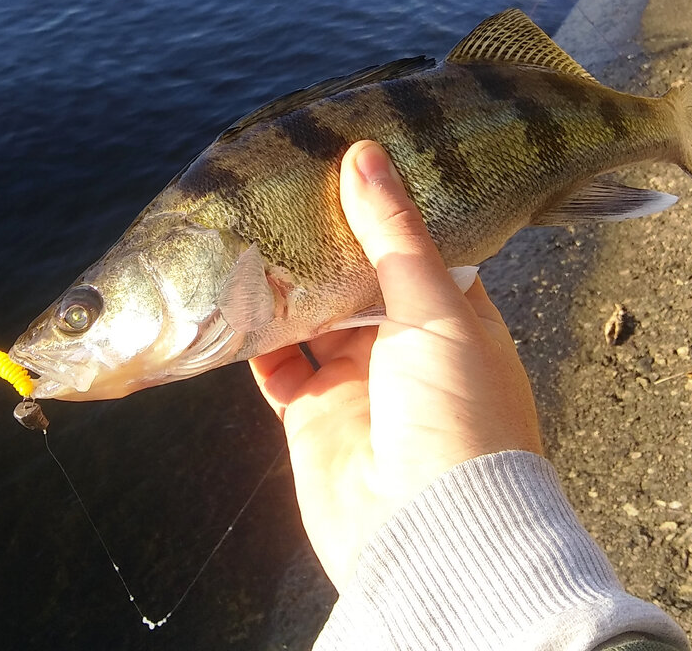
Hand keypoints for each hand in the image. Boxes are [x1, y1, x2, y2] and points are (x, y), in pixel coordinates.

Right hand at [250, 140, 542, 591]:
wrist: (432, 537)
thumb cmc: (459, 414)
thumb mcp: (437, 309)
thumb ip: (395, 235)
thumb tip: (365, 155)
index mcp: (455, 317)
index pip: (420, 249)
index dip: (387, 209)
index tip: (352, 158)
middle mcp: (406, 346)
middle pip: (359, 278)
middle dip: (327, 239)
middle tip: (289, 182)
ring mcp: (358, 382)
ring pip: (313, 315)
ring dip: (286, 280)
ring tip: (254, 223)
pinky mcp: (313, 416)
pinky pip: (276, 364)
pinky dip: (253, 334)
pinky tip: (232, 293)